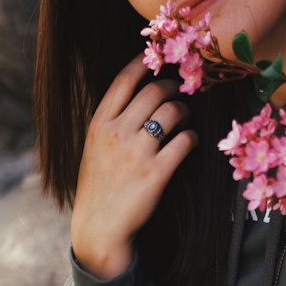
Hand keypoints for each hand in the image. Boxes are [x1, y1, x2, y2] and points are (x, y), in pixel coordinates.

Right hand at [70, 57, 197, 279]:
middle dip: (172, 87)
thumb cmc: (98, 186)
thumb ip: (112, 122)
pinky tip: (190, 141)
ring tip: (184, 118)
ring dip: (184, 110)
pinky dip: (192, 137)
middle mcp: (117, 133)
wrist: (99, 227)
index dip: (144, 63)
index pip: (123, 80)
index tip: (158, 58)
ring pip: (172, 111)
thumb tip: (140, 96)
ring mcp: (137, 152)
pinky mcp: (157, 172)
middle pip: (154, 92)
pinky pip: (184, 141)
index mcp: (99, 124)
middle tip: (181, 90)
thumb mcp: (93, 147)